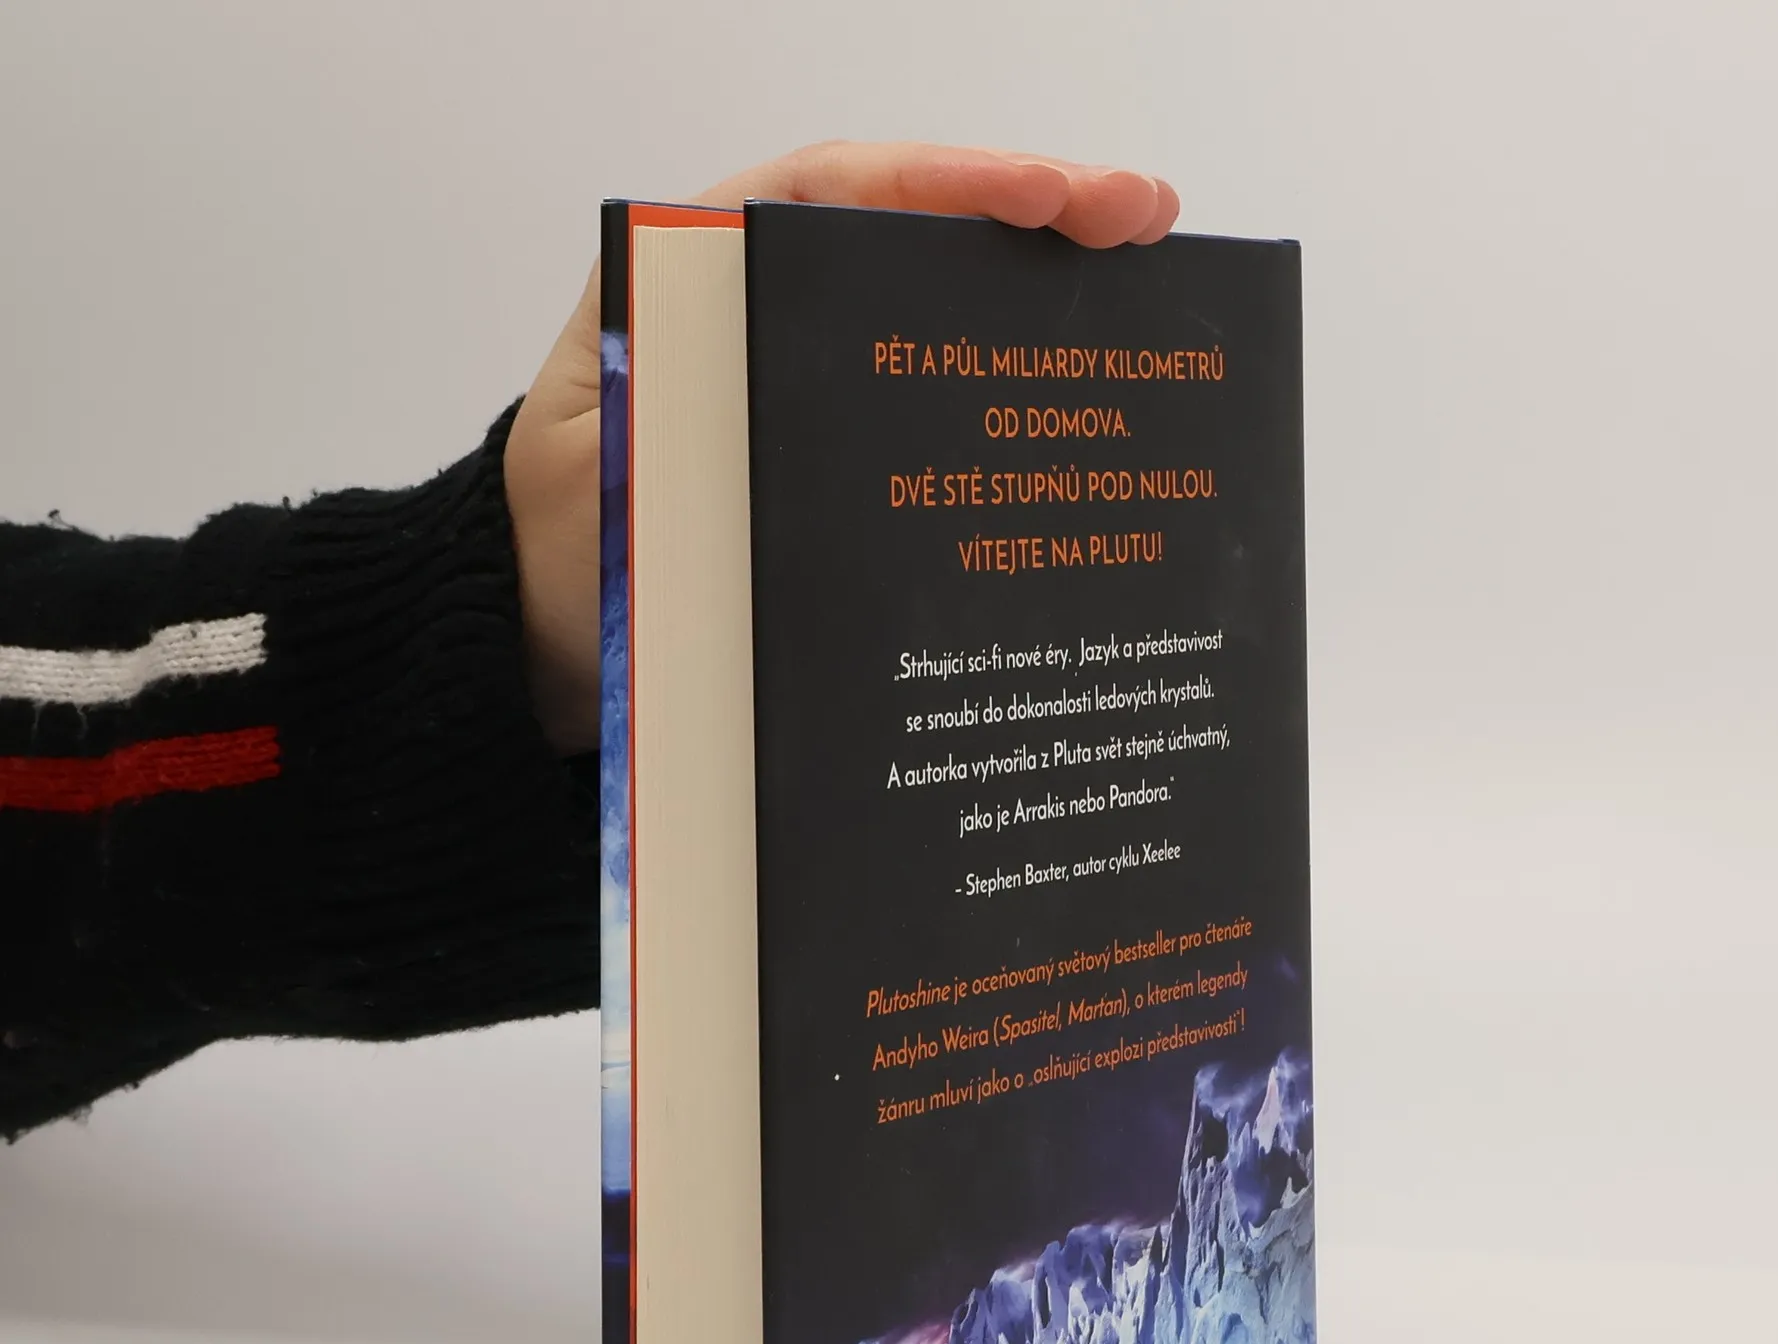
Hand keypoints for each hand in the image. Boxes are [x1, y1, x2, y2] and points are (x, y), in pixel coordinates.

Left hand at [504, 142, 1178, 752]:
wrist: (544, 643)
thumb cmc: (561, 561)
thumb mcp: (602, 488)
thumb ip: (673, 430)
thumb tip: (778, 398)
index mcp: (695, 282)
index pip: (833, 193)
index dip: (947, 184)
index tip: (1046, 198)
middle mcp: (763, 308)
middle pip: (907, 230)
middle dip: (1032, 211)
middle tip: (1144, 220)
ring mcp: (804, 375)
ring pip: (933, 302)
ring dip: (1037, 286)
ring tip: (1152, 274)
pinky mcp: (830, 444)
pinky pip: (928, 388)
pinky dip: (1005, 375)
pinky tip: (1083, 380)